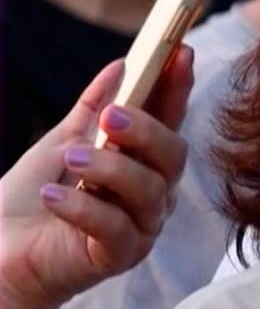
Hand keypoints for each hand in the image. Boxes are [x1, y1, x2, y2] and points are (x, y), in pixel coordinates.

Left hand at [0, 50, 192, 308]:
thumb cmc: (29, 202)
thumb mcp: (60, 143)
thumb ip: (92, 109)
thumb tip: (120, 65)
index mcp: (142, 162)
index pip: (171, 119)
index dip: (179, 87)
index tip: (180, 53)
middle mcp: (151, 193)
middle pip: (173, 156)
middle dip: (146, 131)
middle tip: (112, 117)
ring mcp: (141, 226)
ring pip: (149, 191)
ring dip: (109, 169)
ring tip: (69, 160)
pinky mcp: (120, 256)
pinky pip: (116, 227)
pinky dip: (83, 207)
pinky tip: (53, 197)